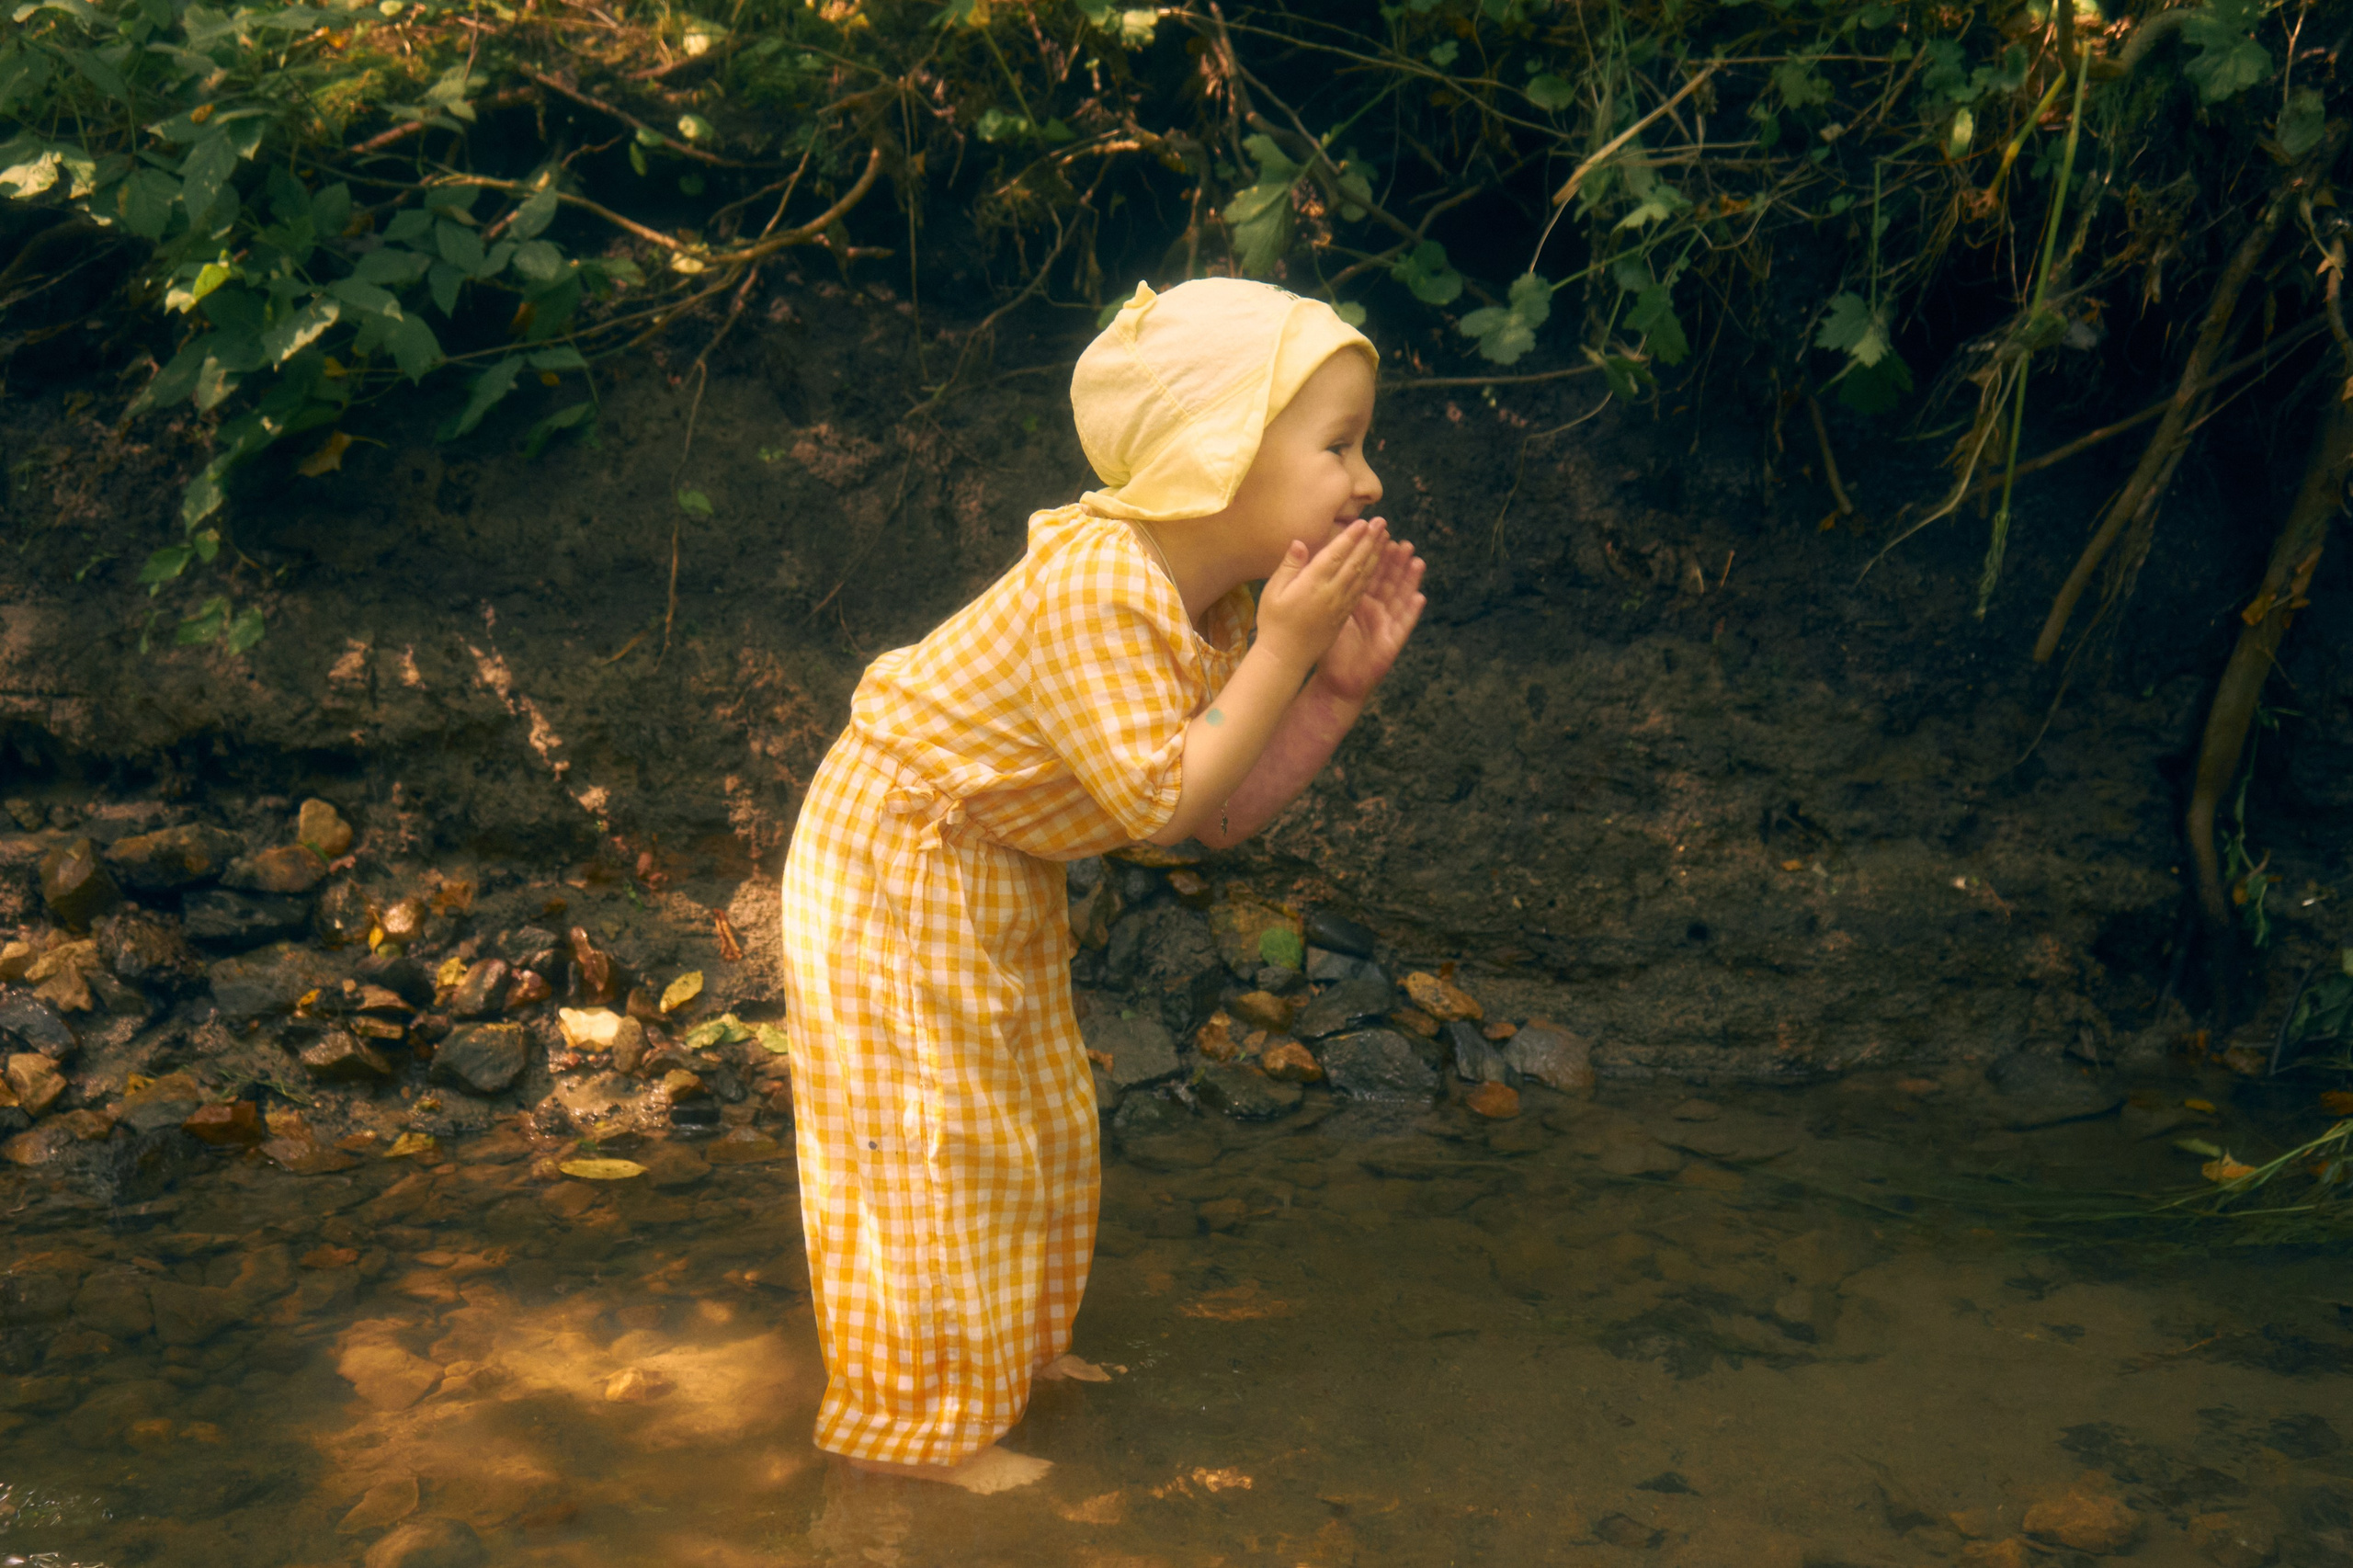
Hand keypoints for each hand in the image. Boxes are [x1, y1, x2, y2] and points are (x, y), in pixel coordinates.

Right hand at [1256, 517, 1387, 672]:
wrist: (1285, 658)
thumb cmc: (1273, 623)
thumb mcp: (1272, 592)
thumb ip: (1289, 566)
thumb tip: (1300, 543)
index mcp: (1312, 585)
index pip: (1336, 555)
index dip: (1351, 537)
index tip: (1363, 522)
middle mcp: (1331, 593)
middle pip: (1355, 562)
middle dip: (1369, 541)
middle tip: (1381, 522)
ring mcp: (1340, 605)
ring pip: (1362, 576)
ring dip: (1375, 556)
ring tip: (1385, 539)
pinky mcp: (1343, 616)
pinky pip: (1361, 591)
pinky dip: (1371, 575)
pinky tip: (1377, 565)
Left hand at [1311, 532, 1424, 704]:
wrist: (1335, 683)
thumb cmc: (1328, 650)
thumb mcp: (1323, 615)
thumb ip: (1321, 591)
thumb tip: (1313, 564)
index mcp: (1356, 601)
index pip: (1367, 573)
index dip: (1374, 554)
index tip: (1379, 534)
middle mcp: (1374, 611)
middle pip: (1388, 582)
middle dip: (1396, 562)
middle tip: (1403, 541)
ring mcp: (1385, 625)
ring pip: (1400, 598)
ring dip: (1410, 581)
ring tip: (1417, 561)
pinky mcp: (1391, 643)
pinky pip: (1403, 626)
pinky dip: (1411, 612)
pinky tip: (1419, 597)